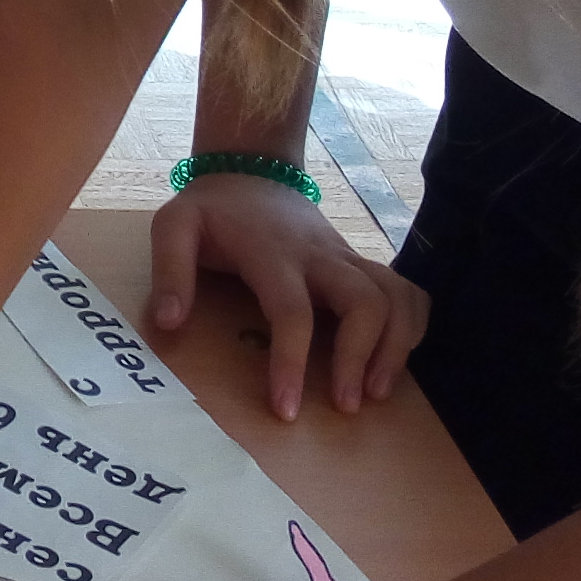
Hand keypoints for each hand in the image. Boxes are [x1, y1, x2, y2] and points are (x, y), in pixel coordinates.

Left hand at [149, 175, 427, 421]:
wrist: (252, 170)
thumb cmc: (212, 210)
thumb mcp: (174, 226)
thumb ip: (169, 271)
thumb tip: (168, 324)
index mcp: (272, 252)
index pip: (293, 311)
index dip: (292, 361)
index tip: (287, 410)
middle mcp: (321, 255)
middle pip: (366, 303)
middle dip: (361, 357)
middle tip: (346, 406)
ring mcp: (347, 258)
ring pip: (396, 297)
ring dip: (395, 347)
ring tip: (375, 393)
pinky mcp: (361, 264)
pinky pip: (406, 291)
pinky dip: (412, 325)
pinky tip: (396, 359)